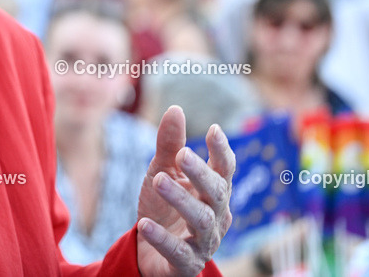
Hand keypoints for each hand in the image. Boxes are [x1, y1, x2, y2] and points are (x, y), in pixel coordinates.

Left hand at [136, 106, 234, 276]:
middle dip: (201, 173)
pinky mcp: (186, 264)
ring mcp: (204, 242)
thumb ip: (169, 145)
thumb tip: (175, 108)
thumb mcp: (161, 172)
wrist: (150, 253)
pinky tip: (143, 223)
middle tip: (182, 154)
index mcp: (213, 192)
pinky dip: (162, 238)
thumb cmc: (163, 209)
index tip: (214, 129)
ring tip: (158, 179)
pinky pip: (178, 252)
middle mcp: (216, 216)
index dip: (222, 151)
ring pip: (201, 220)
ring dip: (181, 199)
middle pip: (216, 193)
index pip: (224, 170)